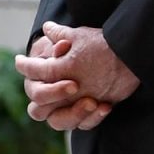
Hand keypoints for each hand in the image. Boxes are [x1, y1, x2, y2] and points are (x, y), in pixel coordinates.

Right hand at [16, 23, 136, 130]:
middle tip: (74, 85)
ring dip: (74, 114)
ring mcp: (65, 107)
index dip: (47, 85)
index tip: (67, 77)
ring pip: (58, 122)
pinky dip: (94, 118)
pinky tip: (106, 106)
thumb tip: (49, 28)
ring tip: (92, 102)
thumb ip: (60, 35)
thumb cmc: (92, 45)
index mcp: (40, 78)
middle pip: (38, 110)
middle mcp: (49, 96)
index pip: (34, 89)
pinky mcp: (83, 115)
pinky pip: (83, 125)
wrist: (119, 57)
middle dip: (55, 97)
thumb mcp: (78, 38)